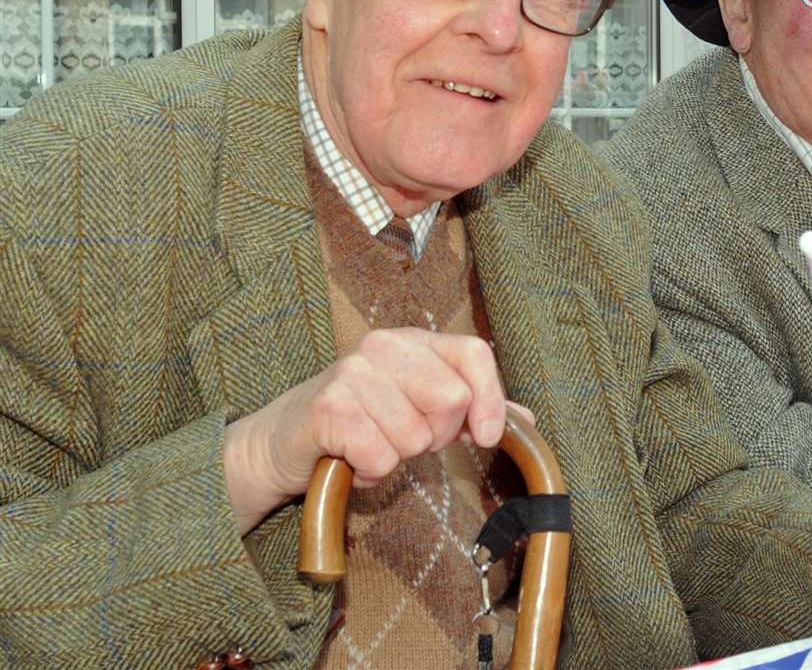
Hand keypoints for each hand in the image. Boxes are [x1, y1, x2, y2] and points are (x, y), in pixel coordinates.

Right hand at [222, 328, 507, 533]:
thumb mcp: (419, 410)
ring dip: (396, 458)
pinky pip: (382, 456)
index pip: (474, 353)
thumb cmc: (360, 426)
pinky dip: (371, 473)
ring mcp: (353, 373)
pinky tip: (351, 460)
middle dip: (435, 437)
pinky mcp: (329, 408)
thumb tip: (526, 420)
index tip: (484, 437)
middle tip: (403, 439)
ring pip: (416, 436)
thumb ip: (472, 411)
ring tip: (370, 447)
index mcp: (414, 341)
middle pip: (452, 399)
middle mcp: (385, 346)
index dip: (491, 398)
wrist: (281, 446)